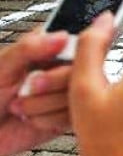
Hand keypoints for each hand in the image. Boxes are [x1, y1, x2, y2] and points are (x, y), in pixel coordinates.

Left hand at [0, 30, 73, 155]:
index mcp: (46, 50)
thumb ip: (30, 48)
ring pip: (78, 95)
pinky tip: (32, 118)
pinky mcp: (65, 117)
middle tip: (30, 87)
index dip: (71, 54)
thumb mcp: (2, 66)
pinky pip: (72, 116)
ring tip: (23, 105)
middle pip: (81, 71)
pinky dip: (48, 119)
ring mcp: (63, 94)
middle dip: (52, 83)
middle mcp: (58, 70)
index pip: (77, 43)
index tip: (51, 64)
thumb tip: (63, 36)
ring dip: (45, 104)